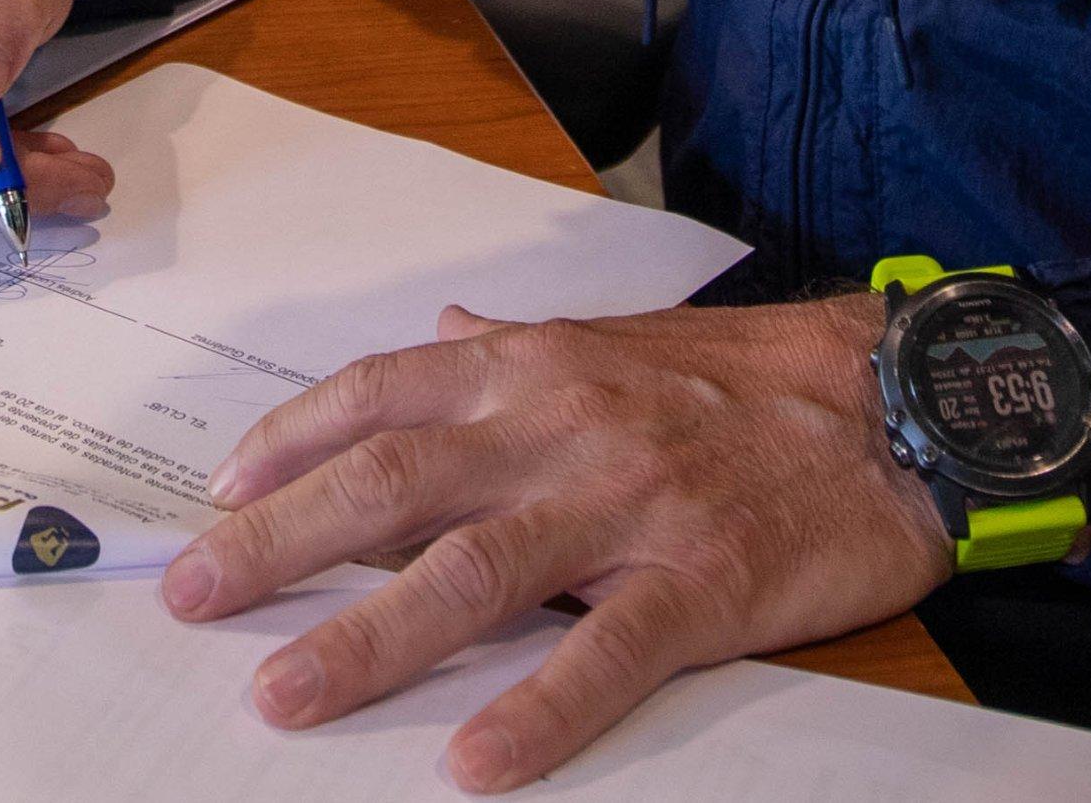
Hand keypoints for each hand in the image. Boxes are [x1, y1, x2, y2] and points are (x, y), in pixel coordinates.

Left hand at [159, 296, 953, 793]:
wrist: (900, 403)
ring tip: (283, 694)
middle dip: (279, 540)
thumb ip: (517, 346)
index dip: (291, 441)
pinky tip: (473, 764)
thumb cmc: (751, 380)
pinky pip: (606, 655)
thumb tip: (439, 331)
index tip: (220, 494)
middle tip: (190, 597)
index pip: (383, 391)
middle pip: (393, 479)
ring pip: (474, 571)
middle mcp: (563, 425)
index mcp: (537, 365)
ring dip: (367, 636)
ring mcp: (630, 505)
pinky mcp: (704, 583)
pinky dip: (536, 710)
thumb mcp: (619, 342)